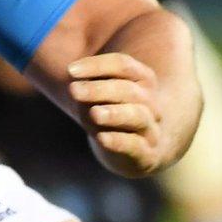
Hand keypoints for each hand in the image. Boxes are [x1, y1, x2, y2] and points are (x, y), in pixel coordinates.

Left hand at [68, 52, 175, 177]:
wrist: (134, 154)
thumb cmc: (109, 118)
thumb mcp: (96, 99)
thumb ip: (86, 87)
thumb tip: (71, 78)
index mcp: (142, 82)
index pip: (124, 65)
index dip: (98, 65)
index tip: (70, 70)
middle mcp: (150, 103)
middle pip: (129, 90)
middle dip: (100, 89)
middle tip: (73, 90)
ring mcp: (150, 129)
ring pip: (137, 116)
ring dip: (114, 113)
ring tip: (94, 113)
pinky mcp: (146, 155)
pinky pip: (136, 147)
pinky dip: (119, 141)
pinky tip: (102, 139)